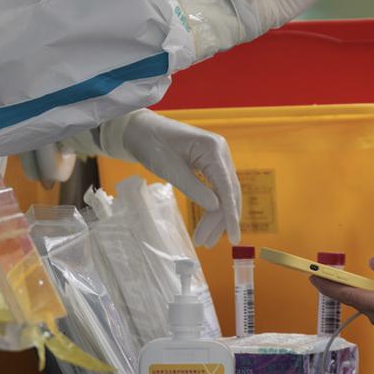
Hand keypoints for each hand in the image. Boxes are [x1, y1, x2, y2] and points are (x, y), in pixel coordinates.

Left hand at [66, 110, 240, 246]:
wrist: (139, 129)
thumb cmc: (152, 144)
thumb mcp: (170, 169)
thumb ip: (194, 189)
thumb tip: (216, 208)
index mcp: (213, 149)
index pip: (227, 187)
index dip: (231, 214)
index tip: (234, 238)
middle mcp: (221, 152)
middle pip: (228, 192)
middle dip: (220, 220)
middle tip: (206, 243)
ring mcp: (216, 157)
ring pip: (224, 192)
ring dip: (216, 217)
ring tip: (205, 240)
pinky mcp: (209, 163)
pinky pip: (216, 187)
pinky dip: (212, 206)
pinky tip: (207, 222)